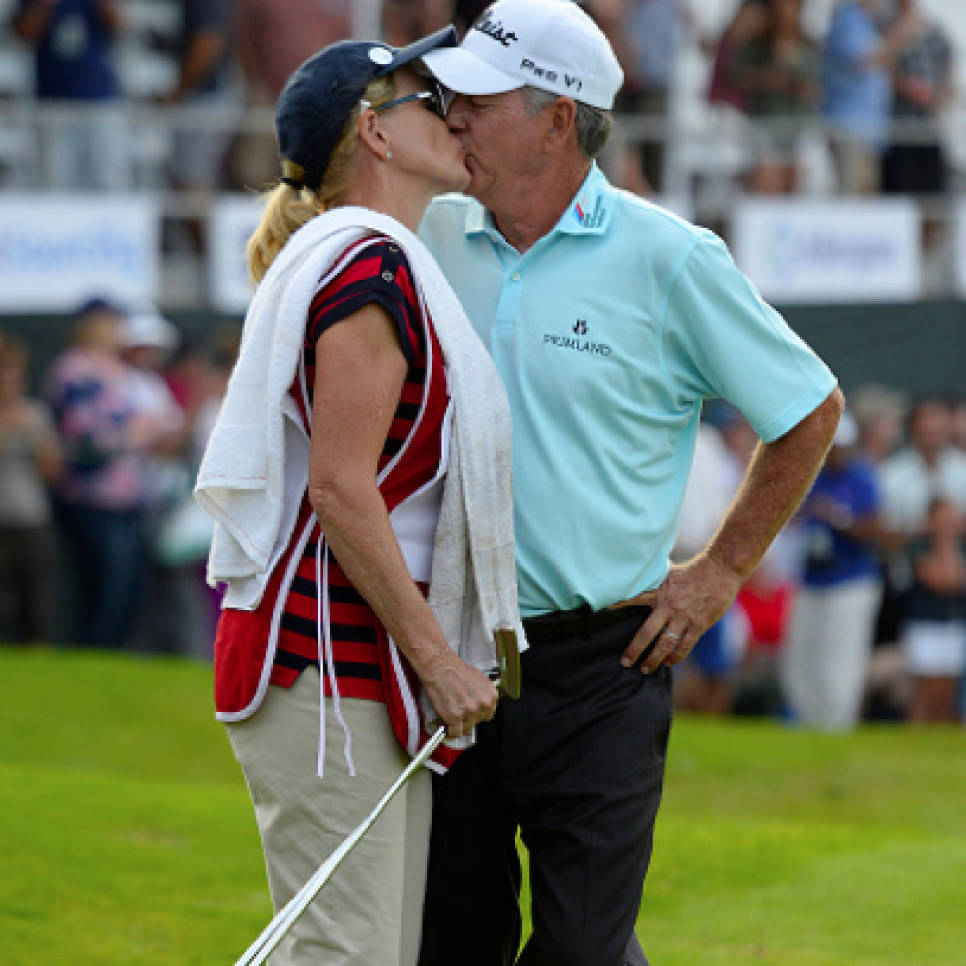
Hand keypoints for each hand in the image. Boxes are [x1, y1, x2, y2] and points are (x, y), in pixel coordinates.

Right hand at [418, 650, 499, 738]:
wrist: (439, 666)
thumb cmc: (455, 670)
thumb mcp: (479, 680)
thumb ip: (482, 696)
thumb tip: (480, 706)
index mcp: (491, 695)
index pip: (488, 713)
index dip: (477, 713)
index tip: (471, 712)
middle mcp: (483, 704)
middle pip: (478, 721)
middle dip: (469, 717)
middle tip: (459, 709)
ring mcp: (470, 711)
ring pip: (467, 727)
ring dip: (459, 723)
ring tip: (452, 710)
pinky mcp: (455, 716)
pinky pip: (455, 732)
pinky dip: (450, 730)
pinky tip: (448, 722)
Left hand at [609, 553, 743, 673]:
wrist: (720, 570)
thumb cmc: (692, 570)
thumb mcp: (669, 572)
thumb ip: (655, 581)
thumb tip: (638, 578)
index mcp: (659, 591)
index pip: (633, 599)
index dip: (617, 606)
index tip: (602, 614)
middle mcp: (669, 606)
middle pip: (647, 632)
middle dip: (635, 649)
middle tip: (625, 662)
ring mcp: (684, 617)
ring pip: (665, 644)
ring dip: (654, 659)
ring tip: (645, 669)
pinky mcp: (699, 625)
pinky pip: (685, 646)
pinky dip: (675, 657)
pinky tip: (668, 663)